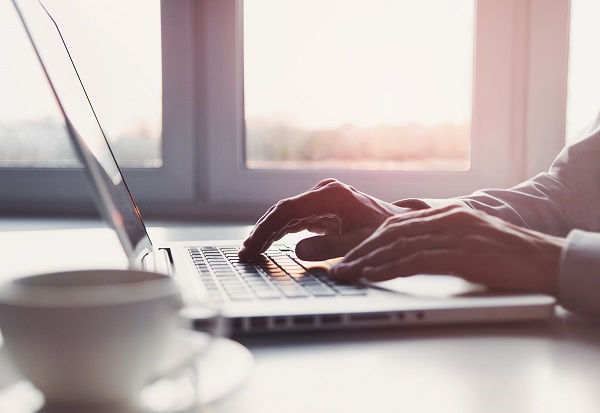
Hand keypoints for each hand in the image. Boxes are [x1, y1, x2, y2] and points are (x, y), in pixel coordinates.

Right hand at [238, 179, 411, 260]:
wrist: (401, 227)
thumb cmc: (385, 235)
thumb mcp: (359, 244)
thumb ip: (330, 248)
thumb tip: (299, 250)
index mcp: (331, 196)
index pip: (288, 210)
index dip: (266, 229)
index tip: (252, 246)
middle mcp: (323, 193)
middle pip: (283, 212)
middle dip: (262, 232)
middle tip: (245, 254)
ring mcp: (321, 200)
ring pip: (286, 216)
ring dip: (268, 233)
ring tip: (250, 252)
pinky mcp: (321, 209)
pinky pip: (295, 220)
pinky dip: (280, 233)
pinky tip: (267, 245)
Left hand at [331, 205, 565, 294]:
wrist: (543, 260)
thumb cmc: (505, 254)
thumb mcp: (466, 239)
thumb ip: (438, 240)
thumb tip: (407, 253)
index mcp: (445, 213)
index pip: (396, 225)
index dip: (368, 241)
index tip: (348, 255)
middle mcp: (445, 218)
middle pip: (390, 232)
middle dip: (360, 250)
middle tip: (338, 266)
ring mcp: (452, 232)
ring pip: (398, 244)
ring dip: (368, 261)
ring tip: (346, 273)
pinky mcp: (460, 251)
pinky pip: (416, 259)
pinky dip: (390, 267)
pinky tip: (373, 275)